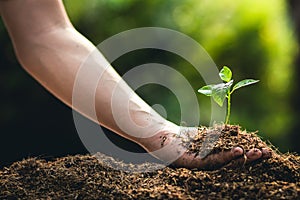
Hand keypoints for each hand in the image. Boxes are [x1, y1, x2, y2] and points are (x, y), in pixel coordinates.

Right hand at [138, 126, 271, 169]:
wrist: (155, 134)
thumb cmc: (157, 141)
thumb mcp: (167, 146)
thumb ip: (178, 147)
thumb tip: (192, 145)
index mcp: (192, 165)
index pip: (213, 163)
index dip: (227, 159)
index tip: (240, 152)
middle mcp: (202, 161)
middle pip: (227, 162)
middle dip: (245, 158)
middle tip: (263, 153)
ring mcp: (206, 152)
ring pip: (229, 152)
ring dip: (247, 151)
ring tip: (264, 150)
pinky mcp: (207, 143)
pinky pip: (223, 142)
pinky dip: (235, 139)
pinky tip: (248, 137)